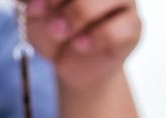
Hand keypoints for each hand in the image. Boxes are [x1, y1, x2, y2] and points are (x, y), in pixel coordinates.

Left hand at [25, 0, 141, 91]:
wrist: (71, 65)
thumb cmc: (54, 31)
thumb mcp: (34, 14)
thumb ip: (32, 1)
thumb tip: (33, 0)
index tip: (35, 7)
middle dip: (63, 0)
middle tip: (50, 21)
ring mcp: (124, 0)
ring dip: (79, 15)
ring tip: (60, 33)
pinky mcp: (133, 26)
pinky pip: (119, 28)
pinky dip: (95, 38)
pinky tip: (80, 45)